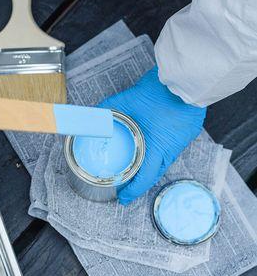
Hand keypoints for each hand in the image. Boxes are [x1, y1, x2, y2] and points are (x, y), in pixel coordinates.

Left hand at [98, 66, 206, 204]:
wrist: (187, 77)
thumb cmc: (159, 90)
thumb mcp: (126, 100)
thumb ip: (105, 110)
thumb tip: (88, 117)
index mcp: (157, 146)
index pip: (145, 178)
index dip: (132, 191)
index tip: (122, 198)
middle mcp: (170, 149)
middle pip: (154, 173)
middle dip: (139, 183)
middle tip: (125, 187)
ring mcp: (180, 142)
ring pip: (163, 162)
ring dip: (149, 168)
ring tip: (134, 171)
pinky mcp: (186, 133)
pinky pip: (170, 150)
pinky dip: (158, 154)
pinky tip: (150, 151)